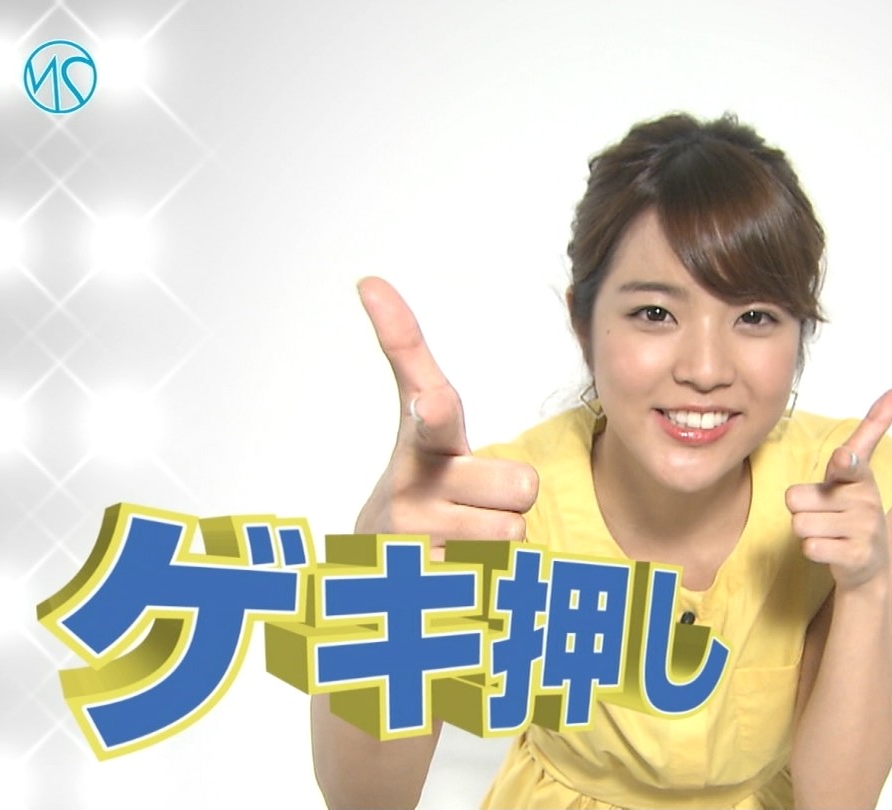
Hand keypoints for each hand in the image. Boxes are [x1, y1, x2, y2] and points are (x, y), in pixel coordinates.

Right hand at [353, 277, 537, 556]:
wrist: (377, 571)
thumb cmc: (418, 486)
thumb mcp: (420, 426)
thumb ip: (411, 360)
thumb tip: (369, 280)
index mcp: (418, 445)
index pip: (428, 416)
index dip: (433, 411)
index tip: (431, 404)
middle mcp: (410, 492)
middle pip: (522, 483)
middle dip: (510, 495)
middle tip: (472, 501)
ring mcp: (417, 545)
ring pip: (516, 530)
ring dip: (502, 535)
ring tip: (460, 534)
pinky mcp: (430, 588)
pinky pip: (504, 572)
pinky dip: (491, 575)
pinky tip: (455, 570)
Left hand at [784, 389, 891, 590]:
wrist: (868, 564)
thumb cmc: (853, 509)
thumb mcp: (857, 470)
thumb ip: (869, 432)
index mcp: (860, 476)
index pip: (851, 464)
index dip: (844, 463)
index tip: (843, 460)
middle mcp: (865, 501)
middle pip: (795, 498)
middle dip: (802, 508)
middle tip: (824, 514)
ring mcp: (864, 530)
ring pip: (799, 524)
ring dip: (806, 530)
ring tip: (828, 532)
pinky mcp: (857, 557)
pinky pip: (810, 547)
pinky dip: (813, 549)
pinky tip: (831, 549)